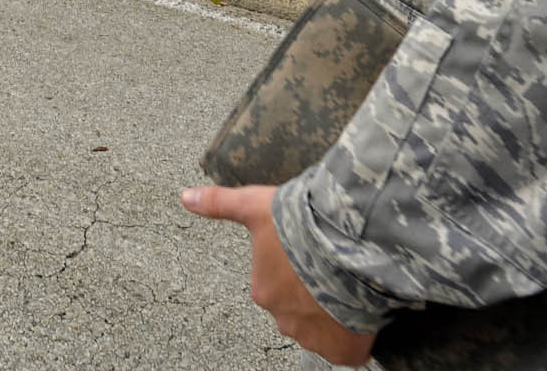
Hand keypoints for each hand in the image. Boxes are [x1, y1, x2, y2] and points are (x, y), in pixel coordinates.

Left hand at [181, 185, 374, 366]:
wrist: (349, 245)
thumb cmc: (303, 226)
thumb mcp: (256, 206)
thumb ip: (221, 204)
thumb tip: (186, 197)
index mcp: (264, 290)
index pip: (278, 286)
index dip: (297, 270)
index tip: (311, 255)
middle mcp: (284, 319)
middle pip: (299, 310)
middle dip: (314, 294)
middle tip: (332, 269)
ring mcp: (314, 336)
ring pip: (323, 328)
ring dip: (334, 313)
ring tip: (349, 285)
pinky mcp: (343, 348)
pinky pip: (348, 349)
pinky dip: (354, 336)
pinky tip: (361, 311)